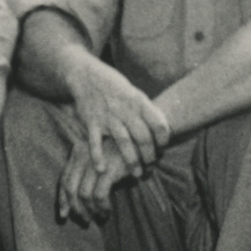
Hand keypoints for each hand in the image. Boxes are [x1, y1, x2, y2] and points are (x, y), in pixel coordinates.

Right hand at [56, 64, 168, 219]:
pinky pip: (95, 142)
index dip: (164, 140)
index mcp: (139, 101)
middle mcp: (125, 109)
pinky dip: (98, 156)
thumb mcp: (135, 94)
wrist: (86, 75)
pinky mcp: (91, 122)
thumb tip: (162, 131)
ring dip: (132, 161)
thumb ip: (147, 112)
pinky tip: (103, 169)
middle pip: (143, 137)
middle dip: (149, 155)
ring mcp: (107, 116)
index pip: (159, 124)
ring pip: (123, 142)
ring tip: (137, 174)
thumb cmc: (115, 88)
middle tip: (151, 165)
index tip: (162, 148)